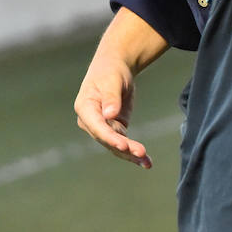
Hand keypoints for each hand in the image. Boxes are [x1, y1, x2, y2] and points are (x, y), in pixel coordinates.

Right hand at [73, 52, 151, 168]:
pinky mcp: (115, 130)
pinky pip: (124, 145)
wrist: (114, 68)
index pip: (97, 127)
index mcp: (85, 108)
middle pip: (107, 139)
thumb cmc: (110, 71)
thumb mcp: (112, 80)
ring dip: (131, 155)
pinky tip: (146, 162)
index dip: (110, 137)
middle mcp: (91, 122)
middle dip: (124, 148)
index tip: (124, 145)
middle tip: (141, 153)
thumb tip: (109, 114)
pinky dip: (135, 153)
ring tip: (147, 162)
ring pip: (116, 146)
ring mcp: (102, 128)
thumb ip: (111, 97)